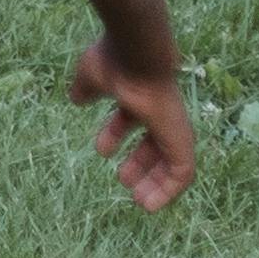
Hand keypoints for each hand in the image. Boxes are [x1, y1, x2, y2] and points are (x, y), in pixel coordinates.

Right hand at [74, 39, 195, 208]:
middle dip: (137, 163)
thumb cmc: (113, 62)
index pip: (133, 118)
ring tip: (137, 200)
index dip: (118, 134)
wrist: (137, 53)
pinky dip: (168, 190)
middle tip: (122, 180)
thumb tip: (77, 99)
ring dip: (153, 181)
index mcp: (138, 94)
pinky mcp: (181, 140)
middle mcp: (158, 110)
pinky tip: (150, 203)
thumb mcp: (91, 77)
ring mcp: (172, 125)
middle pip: (152, 142)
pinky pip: (182, 172)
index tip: (104, 151)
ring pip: (169, 161)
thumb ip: (86, 89)